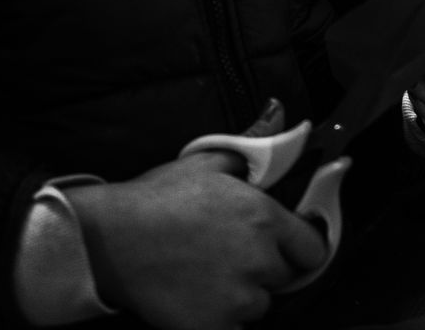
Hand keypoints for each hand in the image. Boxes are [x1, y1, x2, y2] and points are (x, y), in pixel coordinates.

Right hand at [65, 148, 326, 329]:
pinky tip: (196, 293)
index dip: (299, 245)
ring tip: (207, 271)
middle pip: (284, 276)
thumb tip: (280, 116)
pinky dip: (220, 316)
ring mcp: (237, 299)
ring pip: (258, 304)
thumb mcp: (207, 161)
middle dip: (266, 266)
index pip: (312, 248)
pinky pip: (233, 327)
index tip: (285, 244)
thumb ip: (253, 145)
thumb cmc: (159, 197)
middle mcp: (258, 260)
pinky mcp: (214, 328)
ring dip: (242, 293)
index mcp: (263, 217)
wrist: (112, 239)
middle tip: (231, 251)